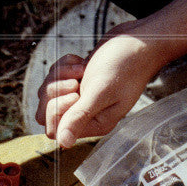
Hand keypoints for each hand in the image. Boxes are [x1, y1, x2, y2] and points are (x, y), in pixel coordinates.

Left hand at [35, 19, 164, 147]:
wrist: (139, 41)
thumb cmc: (126, 66)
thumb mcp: (101, 92)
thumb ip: (80, 117)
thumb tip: (64, 143)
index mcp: (95, 124)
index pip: (56, 130)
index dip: (57, 110)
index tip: (75, 93)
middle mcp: (87, 114)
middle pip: (48, 112)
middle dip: (55, 91)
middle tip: (76, 80)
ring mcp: (83, 97)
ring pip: (49, 93)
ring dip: (60, 76)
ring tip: (81, 68)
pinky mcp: (79, 81)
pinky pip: (56, 77)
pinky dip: (64, 66)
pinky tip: (81, 61)